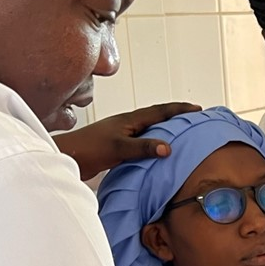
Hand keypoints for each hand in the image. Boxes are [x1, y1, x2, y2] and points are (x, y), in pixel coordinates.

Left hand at [55, 102, 200, 178]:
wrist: (68, 156)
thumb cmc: (89, 148)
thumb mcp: (119, 148)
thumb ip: (143, 147)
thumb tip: (167, 147)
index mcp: (130, 119)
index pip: (160, 111)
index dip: (179, 109)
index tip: (197, 109)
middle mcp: (128, 124)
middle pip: (157, 116)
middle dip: (176, 116)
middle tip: (193, 118)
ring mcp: (122, 135)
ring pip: (150, 129)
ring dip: (165, 129)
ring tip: (181, 134)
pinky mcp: (118, 147)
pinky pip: (143, 142)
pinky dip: (154, 144)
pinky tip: (157, 153)